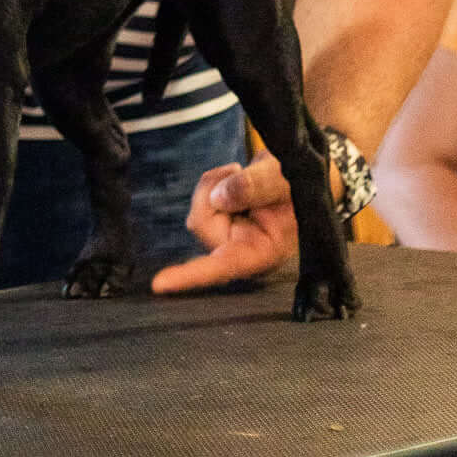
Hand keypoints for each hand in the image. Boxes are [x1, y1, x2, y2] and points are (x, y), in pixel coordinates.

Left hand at [149, 153, 297, 294]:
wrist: (297, 174)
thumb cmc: (297, 184)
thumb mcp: (285, 180)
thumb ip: (256, 187)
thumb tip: (218, 199)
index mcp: (262, 252)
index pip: (223, 265)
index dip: (191, 275)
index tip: (159, 285)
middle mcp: (241, 250)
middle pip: (202, 223)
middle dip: (213, 191)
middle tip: (239, 171)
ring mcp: (228, 237)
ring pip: (199, 210)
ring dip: (214, 184)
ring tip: (242, 175)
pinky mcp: (219, 222)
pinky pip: (201, 198)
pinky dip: (213, 181)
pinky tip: (235, 178)